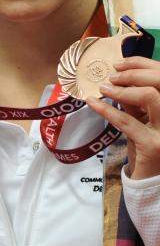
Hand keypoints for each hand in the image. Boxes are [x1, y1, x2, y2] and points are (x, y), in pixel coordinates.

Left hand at [86, 56, 159, 179]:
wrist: (151, 182)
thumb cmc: (147, 148)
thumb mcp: (143, 120)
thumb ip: (136, 103)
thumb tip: (118, 81)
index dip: (143, 65)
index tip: (120, 64)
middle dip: (133, 74)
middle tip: (111, 77)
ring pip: (150, 96)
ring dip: (123, 90)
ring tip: (104, 89)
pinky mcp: (154, 145)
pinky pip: (127, 122)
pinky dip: (107, 110)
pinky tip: (92, 103)